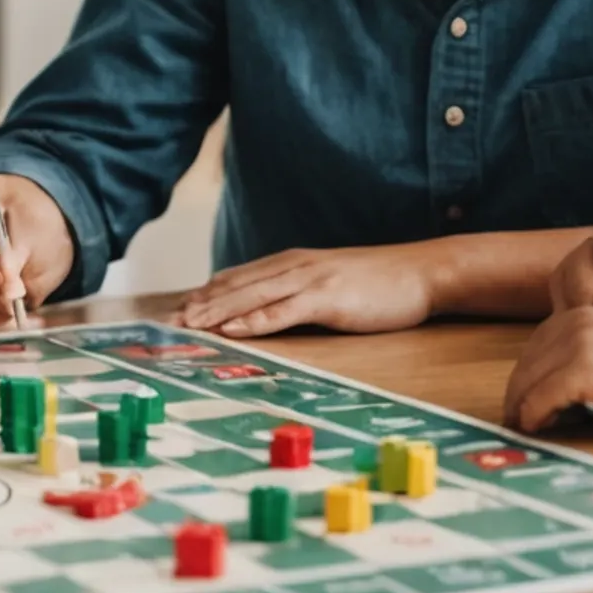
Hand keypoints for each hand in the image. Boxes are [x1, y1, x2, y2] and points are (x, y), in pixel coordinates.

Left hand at [172, 242, 437, 336]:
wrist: (422, 272)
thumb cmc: (379, 282)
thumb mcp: (329, 282)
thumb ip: (298, 290)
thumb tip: (268, 308)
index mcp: (292, 263)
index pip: (239, 276)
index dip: (207, 292)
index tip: (179, 308)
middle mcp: (295, 266)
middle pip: (237, 284)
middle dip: (201, 303)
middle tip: (170, 320)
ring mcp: (311, 280)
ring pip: (253, 295)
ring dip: (218, 311)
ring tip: (189, 324)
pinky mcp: (329, 298)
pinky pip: (285, 311)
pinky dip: (255, 320)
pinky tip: (234, 329)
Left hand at [502, 306, 592, 432]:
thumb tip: (565, 385)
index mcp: (583, 315)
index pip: (537, 346)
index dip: (526, 375)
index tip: (522, 398)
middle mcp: (574, 324)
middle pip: (526, 363)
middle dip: (518, 392)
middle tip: (515, 418)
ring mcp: (577, 347)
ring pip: (527, 381)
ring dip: (521, 406)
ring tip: (523, 426)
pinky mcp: (584, 372)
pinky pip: (541, 398)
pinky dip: (533, 415)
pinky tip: (536, 427)